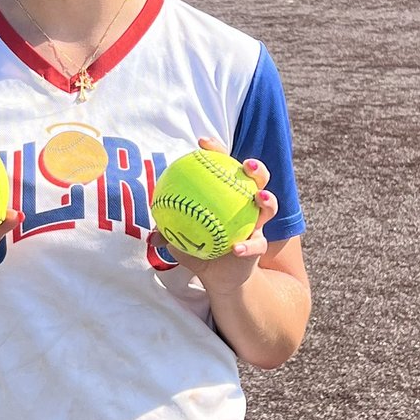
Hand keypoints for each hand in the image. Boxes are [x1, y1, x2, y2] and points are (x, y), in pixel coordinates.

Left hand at [151, 136, 276, 287]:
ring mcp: (256, 223)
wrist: (219, 276)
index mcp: (227, 194)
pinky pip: (256, 244)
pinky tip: (236, 248)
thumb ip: (169, 234)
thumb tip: (150, 235)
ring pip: (269, 206)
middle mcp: (246, 204)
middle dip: (256, 167)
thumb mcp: (182, 240)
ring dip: (267, 199)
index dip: (216, 151)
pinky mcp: (259, 244)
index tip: (202, 142)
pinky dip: (247, 246)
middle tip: (245, 164)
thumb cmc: (200, 249)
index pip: (224, 166)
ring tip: (259, 197)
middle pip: (257, 178)